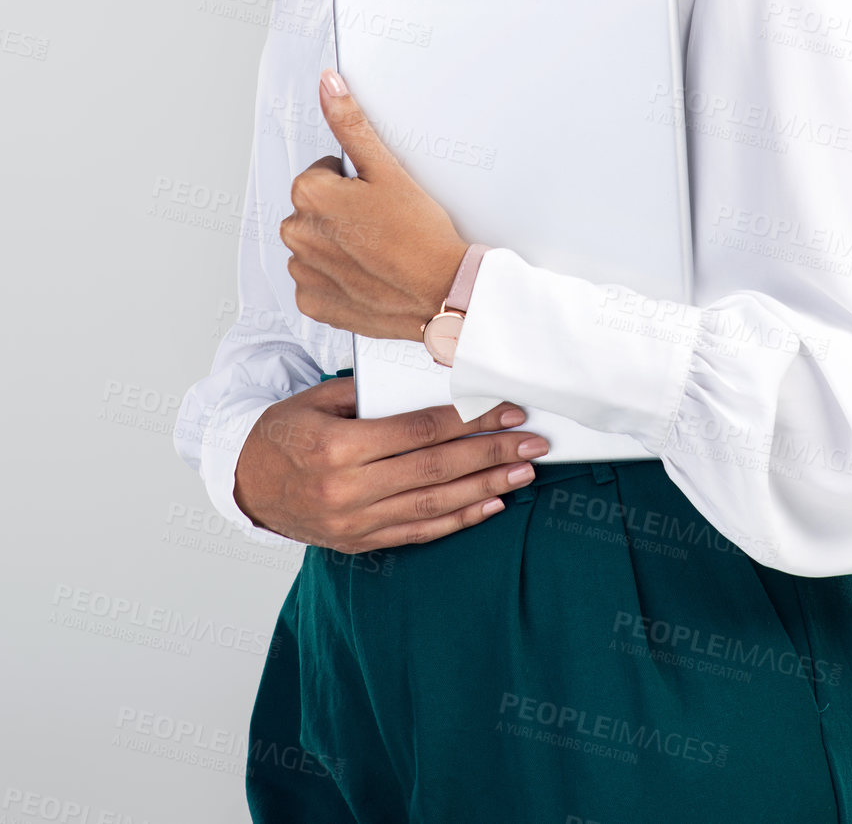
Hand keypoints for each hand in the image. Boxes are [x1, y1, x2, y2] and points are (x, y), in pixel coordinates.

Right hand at [233, 378, 551, 549]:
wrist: (245, 484)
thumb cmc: (283, 432)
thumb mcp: (317, 400)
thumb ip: (370, 394)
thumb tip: (432, 381)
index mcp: (338, 448)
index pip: (420, 431)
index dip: (469, 420)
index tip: (506, 409)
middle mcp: (349, 490)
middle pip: (436, 469)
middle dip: (491, 453)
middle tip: (533, 441)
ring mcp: (355, 522)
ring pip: (434, 503)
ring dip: (486, 488)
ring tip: (523, 472)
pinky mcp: (360, 542)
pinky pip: (418, 531)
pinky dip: (458, 519)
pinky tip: (490, 505)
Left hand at [280, 68, 469, 340]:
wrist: (441, 293)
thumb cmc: (420, 234)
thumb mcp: (387, 169)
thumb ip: (350, 124)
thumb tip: (328, 86)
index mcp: (309, 195)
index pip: (322, 174)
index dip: (353, 183)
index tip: (377, 199)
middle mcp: (296, 234)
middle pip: (316, 209)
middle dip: (341, 212)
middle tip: (381, 224)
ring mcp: (303, 272)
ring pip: (315, 244)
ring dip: (338, 244)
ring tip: (378, 250)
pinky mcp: (313, 302)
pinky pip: (317, 280)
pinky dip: (338, 277)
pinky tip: (367, 274)